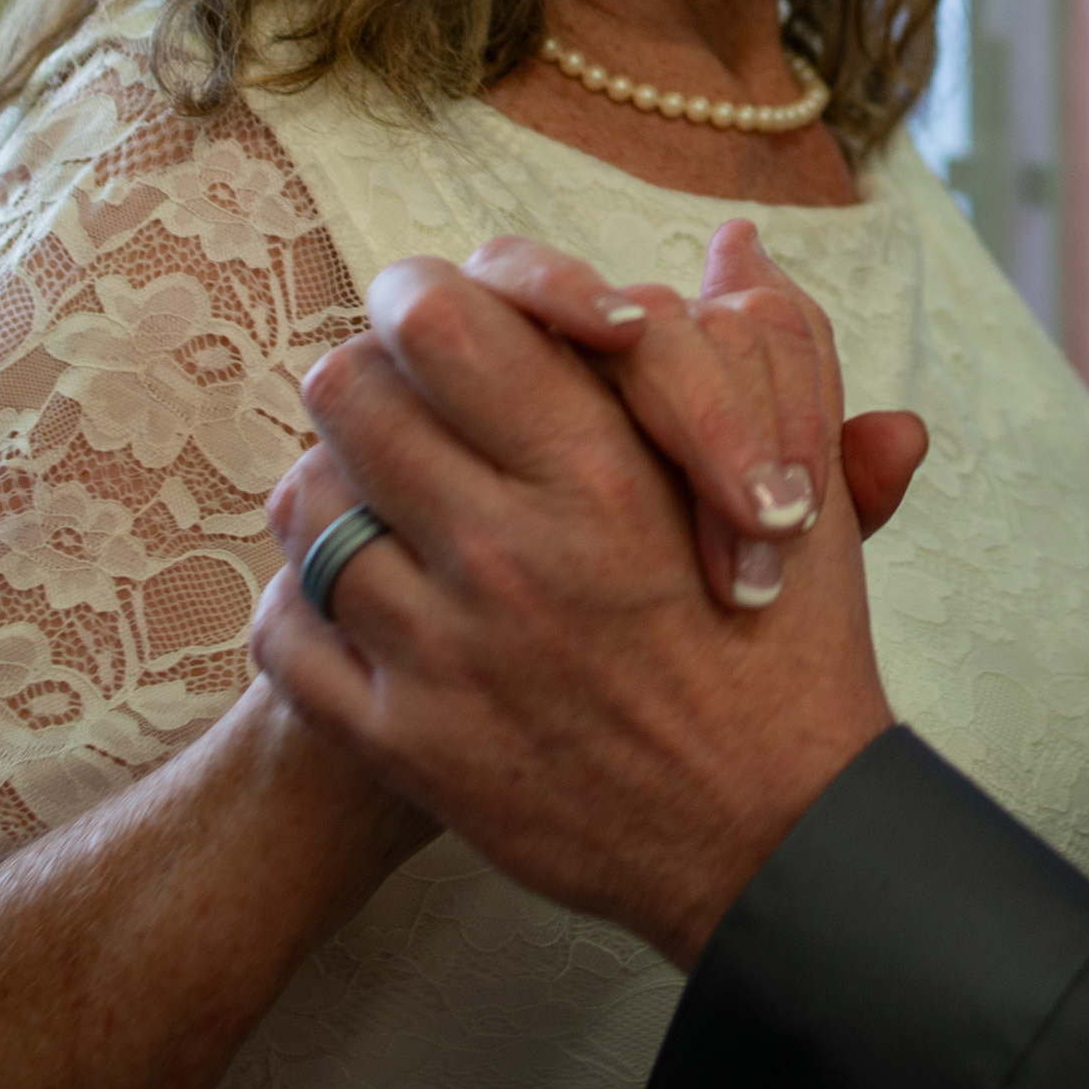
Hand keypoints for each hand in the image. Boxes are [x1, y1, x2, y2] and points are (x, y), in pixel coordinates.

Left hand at [250, 240, 905, 966]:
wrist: (774, 843)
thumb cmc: (791, 656)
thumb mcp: (804, 486)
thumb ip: (772, 349)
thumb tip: (733, 246)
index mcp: (604, 470)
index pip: (440, 317)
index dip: (426, 301)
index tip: (447, 330)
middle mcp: (512, 550)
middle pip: (344, 391)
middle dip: (369, 383)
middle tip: (404, 410)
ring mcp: (447, 653)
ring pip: (303, 508)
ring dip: (334, 493)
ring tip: (379, 505)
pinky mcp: (408, 748)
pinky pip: (285, 636)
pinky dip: (302, 609)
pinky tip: (355, 604)